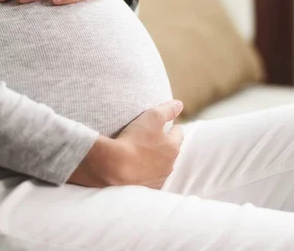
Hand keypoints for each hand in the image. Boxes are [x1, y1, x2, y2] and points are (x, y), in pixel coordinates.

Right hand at [68, 100, 184, 188]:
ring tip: (142, 155)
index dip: (173, 128)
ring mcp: (156, 179)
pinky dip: (143, 174)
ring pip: (159, 167)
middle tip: (155, 140)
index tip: (170, 126)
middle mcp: (168, 166)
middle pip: (170, 152)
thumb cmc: (134, 140)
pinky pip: (146, 179)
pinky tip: (134, 169)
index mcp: (173, 148)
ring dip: (154, 161)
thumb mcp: (152, 117)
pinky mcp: (143, 190)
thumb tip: (179, 104)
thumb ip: (167, 110)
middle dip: (165, 146)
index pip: (178, 134)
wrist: (114, 168)